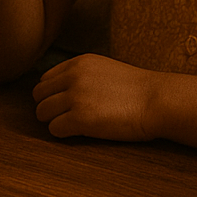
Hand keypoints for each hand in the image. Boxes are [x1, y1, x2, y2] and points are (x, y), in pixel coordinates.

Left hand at [33, 53, 157, 140]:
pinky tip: (76, 133)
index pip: (45, 78)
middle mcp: (72, 77)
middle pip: (39, 94)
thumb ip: (82, 74)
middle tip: (62, 117)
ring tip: (69, 126)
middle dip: (47, 107)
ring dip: (52, 121)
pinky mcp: (80, 118)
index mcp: (77, 63)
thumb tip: (63, 89)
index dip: (51, 94)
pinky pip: (55, 128)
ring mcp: (75, 97)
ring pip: (42, 112)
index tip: (61, 104)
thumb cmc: (138, 90)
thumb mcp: (104, 69)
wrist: (158, 100)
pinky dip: (62, 133)